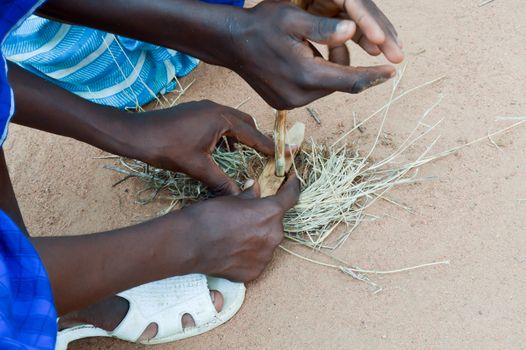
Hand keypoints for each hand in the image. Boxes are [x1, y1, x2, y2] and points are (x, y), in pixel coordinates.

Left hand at [129, 100, 276, 195]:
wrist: (137, 134)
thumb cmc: (166, 147)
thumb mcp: (197, 167)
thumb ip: (220, 181)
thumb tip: (237, 195)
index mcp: (221, 119)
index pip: (252, 134)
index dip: (268, 146)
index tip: (282, 155)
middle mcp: (216, 109)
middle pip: (246, 123)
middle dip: (256, 139)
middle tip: (265, 155)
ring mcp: (204, 108)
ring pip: (232, 120)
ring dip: (241, 136)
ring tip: (245, 154)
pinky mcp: (195, 112)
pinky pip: (219, 120)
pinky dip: (226, 133)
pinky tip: (221, 148)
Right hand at [182, 176, 299, 281]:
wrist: (191, 243)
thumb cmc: (210, 215)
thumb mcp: (232, 199)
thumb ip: (250, 196)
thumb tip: (256, 187)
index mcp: (271, 212)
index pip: (290, 197)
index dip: (292, 187)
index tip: (293, 181)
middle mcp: (274, 235)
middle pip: (276, 223)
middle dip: (264, 218)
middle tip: (245, 217)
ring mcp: (266, 256)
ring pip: (267, 242)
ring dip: (257, 237)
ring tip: (234, 236)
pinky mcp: (256, 272)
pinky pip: (257, 259)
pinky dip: (249, 255)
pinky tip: (232, 251)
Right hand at [231, 1, 395, 108]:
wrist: (231, 43)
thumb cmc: (261, 26)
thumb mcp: (293, 19)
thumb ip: (324, 28)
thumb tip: (353, 31)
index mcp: (307, 76)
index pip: (351, 81)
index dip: (374, 76)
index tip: (393, 72)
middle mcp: (300, 96)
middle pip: (338, 83)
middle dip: (346, 65)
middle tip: (340, 40)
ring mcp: (290, 102)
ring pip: (325, 87)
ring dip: (329, 69)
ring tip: (312, 47)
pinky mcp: (283, 103)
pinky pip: (311, 90)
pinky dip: (315, 76)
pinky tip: (302, 58)